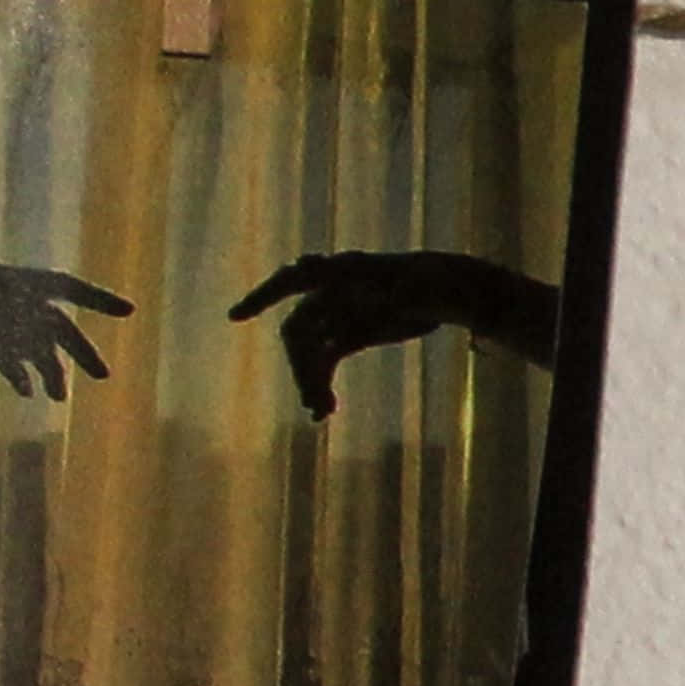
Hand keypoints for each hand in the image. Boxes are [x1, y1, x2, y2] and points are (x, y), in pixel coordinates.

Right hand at [226, 250, 561, 415]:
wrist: (448, 290)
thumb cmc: (434, 281)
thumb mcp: (420, 282)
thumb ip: (402, 289)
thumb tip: (390, 297)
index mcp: (341, 273)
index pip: (294, 281)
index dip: (263, 296)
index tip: (236, 317)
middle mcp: (331, 292)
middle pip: (300, 332)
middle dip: (302, 367)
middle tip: (313, 401)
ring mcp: (336, 314)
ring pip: (309, 352)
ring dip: (309, 381)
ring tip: (321, 412)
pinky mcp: (347, 334)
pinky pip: (323, 362)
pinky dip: (321, 384)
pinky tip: (323, 410)